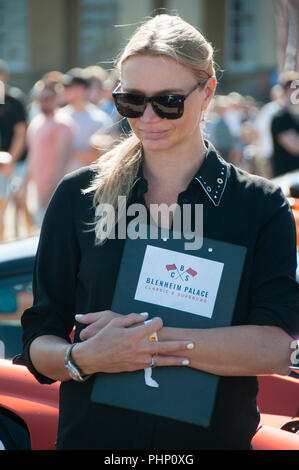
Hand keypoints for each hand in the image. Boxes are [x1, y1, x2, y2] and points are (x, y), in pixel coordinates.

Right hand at [72, 314, 193, 374]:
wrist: (92, 357)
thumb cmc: (102, 338)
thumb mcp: (114, 322)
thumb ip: (132, 318)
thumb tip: (146, 315)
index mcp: (133, 334)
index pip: (153, 326)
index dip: (158, 321)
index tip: (159, 320)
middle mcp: (138, 348)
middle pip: (163, 346)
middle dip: (179, 345)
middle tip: (192, 344)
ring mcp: (137, 359)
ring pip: (160, 360)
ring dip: (175, 360)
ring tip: (187, 359)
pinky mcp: (134, 368)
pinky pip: (152, 366)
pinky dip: (161, 365)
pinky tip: (170, 364)